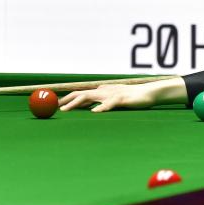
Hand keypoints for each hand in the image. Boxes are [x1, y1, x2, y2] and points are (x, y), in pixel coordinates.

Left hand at [59, 78, 186, 112]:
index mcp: (101, 92)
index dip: (67, 98)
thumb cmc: (131, 99)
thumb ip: (102, 103)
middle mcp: (103, 91)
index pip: (80, 94)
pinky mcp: (121, 100)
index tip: (55, 105)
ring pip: (90, 97)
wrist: (148, 93)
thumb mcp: (114, 101)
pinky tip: (94, 112)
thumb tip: (89, 109)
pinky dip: (101, 108)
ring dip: (76, 104)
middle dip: (66, 100)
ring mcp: (111, 95)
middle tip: (55, 109)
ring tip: (66, 110)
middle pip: (81, 94)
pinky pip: (110, 104)